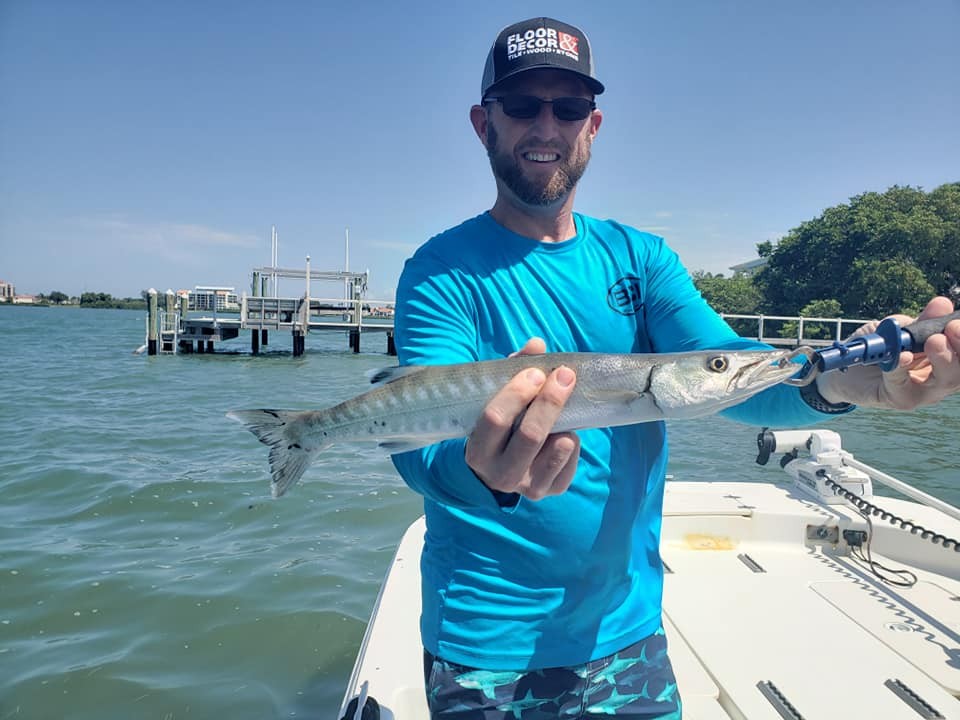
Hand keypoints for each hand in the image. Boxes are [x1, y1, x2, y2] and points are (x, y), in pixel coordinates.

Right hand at [464, 337, 580, 499]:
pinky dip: (573, 440)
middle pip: (530, 435)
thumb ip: (514, 370)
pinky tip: (564, 431)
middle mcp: (499, 475)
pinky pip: (572, 460)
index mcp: (477, 451)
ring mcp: (527, 487)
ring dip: (565, 422)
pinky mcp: (551, 491)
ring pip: (558, 448)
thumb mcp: (497, 399)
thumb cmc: (500, 425)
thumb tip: (536, 344)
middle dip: (550, 401)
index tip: (535, 372)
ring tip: (563, 408)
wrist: (498, 469)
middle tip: (564, 376)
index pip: (495, 419)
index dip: (517, 392)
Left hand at [817, 296, 959, 408]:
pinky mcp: (900, 399)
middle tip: (951, 329)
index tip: (957, 321)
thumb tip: (941, 304)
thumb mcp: (897, 329)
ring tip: (933, 342)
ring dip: (943, 359)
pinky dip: (902, 368)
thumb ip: (919, 322)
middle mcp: (941, 377)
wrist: (843, 369)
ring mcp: (924, 392)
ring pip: (946, 380)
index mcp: (945, 357)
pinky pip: (903, 384)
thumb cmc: (877, 348)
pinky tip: (902, 356)